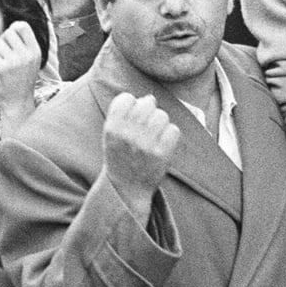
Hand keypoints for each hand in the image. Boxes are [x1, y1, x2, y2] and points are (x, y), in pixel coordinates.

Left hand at [0, 21, 41, 115]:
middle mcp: (26, 55)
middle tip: (5, 52)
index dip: (14, 27)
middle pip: (8, 32)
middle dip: (4, 39)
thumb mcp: (31, 61)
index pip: (23, 26)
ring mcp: (14, 61)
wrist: (18, 102)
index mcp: (35, 51)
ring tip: (3, 62)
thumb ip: (25, 44)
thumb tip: (14, 25)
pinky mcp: (1, 67)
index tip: (11, 35)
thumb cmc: (23, 80)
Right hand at [101, 92, 179, 217]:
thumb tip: (150, 97)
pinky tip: (162, 143)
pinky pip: (174, 130)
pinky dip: (171, 135)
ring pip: (162, 115)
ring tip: (155, 134)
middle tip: (147, 124)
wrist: (126, 189)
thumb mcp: (111, 135)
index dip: (132, 103)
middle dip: (149, 110)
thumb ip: (124, 114)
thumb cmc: (120, 157)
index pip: (126, 98)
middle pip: (147, 103)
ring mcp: (145, 145)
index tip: (132, 115)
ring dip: (161, 122)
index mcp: (112, 128)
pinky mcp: (161, 154)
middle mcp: (127, 135)